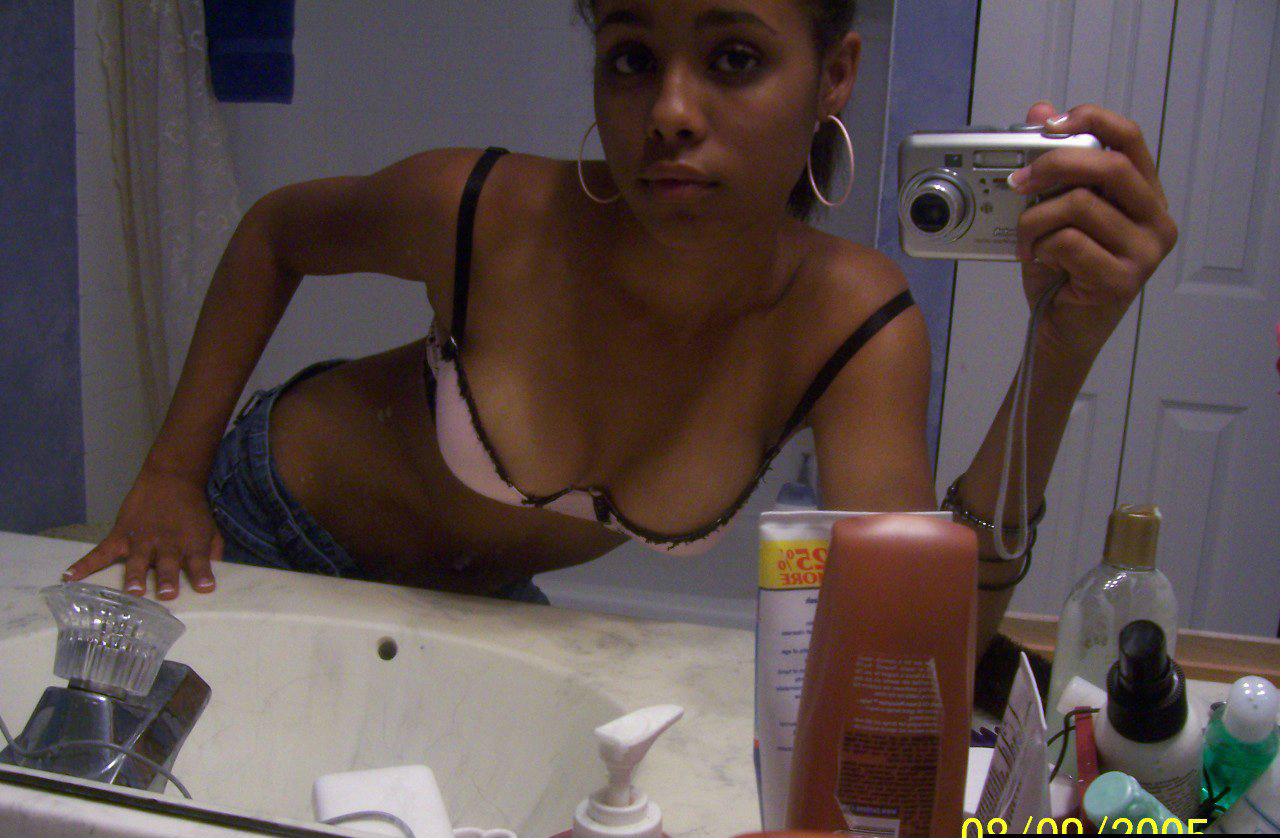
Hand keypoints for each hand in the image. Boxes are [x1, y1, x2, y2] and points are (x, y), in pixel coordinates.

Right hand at [63, 468, 220, 598]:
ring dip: (136, 576)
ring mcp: (142, 540)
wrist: (172, 479)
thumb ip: (212, 553)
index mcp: (191, 544)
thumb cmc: (192, 510)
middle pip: (168, 564)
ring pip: (138, 561)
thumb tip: (211, 579)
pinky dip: (84, 565)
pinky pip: (100, 552)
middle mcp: (167, 544)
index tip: (205, 588)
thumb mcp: (210, 529)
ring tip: (133, 591)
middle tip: (167, 594)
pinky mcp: (121, 535)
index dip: (202, 575)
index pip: (199, 562)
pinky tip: (70, 577)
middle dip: (168, 579)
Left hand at [1011, 101, 1178, 357]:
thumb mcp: (1054, 212)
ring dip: (1036, 219)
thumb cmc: (1063, 272)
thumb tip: (1040, 111)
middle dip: (1053, 165)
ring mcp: (1144, 252)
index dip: (1091, 121)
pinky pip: (1069, 241)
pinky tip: (1037, 259)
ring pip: (1081, 205)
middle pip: (1108, 166)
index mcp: (1145, 196)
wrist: (1061, 332)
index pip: (1130, 139)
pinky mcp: (1122, 279)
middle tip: (1019, 181)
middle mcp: (1155, 220)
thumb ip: (1054, 166)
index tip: (1050, 125)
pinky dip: (1041, 246)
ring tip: (1026, 239)